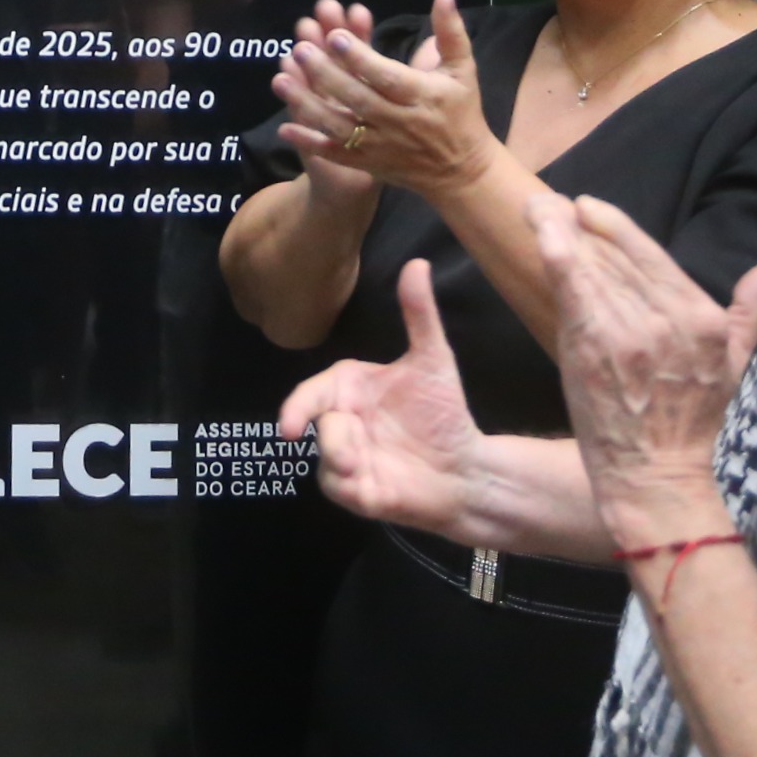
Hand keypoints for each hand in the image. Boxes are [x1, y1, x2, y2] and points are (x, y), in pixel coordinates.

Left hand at [272, 0, 499, 202]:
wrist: (462, 172)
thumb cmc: (461, 112)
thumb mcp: (463, 70)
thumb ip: (451, 32)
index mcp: (422, 96)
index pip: (386, 76)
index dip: (360, 58)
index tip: (335, 36)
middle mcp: (400, 123)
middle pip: (358, 99)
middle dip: (327, 74)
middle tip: (300, 48)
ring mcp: (382, 147)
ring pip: (341, 127)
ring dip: (309, 106)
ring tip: (281, 80)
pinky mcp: (369, 164)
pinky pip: (336, 154)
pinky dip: (310, 143)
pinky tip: (285, 128)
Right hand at [280, 259, 484, 534]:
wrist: (465, 468)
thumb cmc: (443, 414)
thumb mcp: (432, 360)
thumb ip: (419, 314)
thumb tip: (417, 263)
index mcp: (348, 390)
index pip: (311, 393)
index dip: (298, 407)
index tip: (291, 426)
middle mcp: (340, 422)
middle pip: (314, 427)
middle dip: (333, 438)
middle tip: (355, 448)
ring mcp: (345, 459)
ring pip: (324, 459)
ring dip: (342, 461)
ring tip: (371, 465)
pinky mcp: (355, 493)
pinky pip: (337, 487)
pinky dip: (349, 485)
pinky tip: (374, 483)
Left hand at [532, 191, 756, 540]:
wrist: (656, 481)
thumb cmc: (692, 431)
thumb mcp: (735, 370)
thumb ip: (749, 316)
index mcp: (706, 320)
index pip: (654, 256)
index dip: (617, 226)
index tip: (588, 208)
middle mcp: (671, 317)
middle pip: (618, 255)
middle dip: (581, 223)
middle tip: (550, 204)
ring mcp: (631, 328)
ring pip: (592, 264)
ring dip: (558, 229)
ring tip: (538, 209)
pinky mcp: (595, 344)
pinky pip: (573, 283)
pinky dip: (555, 250)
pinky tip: (540, 230)